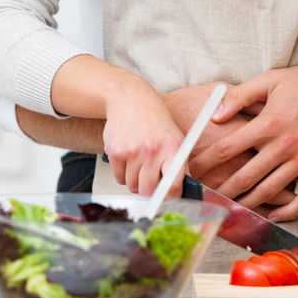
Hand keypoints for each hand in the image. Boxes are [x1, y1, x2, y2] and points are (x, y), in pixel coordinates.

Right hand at [101, 76, 184, 195]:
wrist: (131, 99)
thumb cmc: (155, 121)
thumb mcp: (175, 137)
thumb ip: (179, 164)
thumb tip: (182, 192)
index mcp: (172, 148)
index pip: (173, 184)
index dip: (171, 197)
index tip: (168, 198)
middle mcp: (152, 150)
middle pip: (148, 191)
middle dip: (149, 190)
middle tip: (151, 178)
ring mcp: (132, 151)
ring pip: (132, 187)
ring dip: (135, 181)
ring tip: (140, 162)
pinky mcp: (116, 152)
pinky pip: (119, 179)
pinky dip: (123, 173)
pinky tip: (129, 157)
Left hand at [189, 61, 297, 220]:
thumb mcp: (270, 80)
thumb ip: (240, 96)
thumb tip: (215, 115)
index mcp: (269, 122)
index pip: (228, 148)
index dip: (207, 162)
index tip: (192, 171)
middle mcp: (285, 144)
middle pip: (246, 176)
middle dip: (222, 190)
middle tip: (207, 199)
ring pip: (271, 191)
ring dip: (249, 203)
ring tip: (233, 209)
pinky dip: (288, 211)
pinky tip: (274, 214)